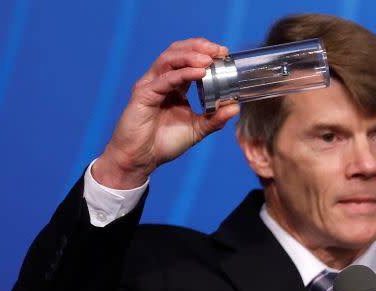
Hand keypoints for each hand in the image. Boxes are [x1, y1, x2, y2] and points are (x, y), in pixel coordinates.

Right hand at [93, 38, 240, 188]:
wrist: (140, 160)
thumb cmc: (163, 143)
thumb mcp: (196, 129)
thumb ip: (215, 118)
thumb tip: (235, 107)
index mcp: (173, 85)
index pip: (187, 59)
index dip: (205, 51)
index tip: (224, 53)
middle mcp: (160, 81)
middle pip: (177, 51)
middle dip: (198, 47)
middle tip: (219, 50)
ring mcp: (150, 85)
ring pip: (168, 60)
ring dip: (190, 55)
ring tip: (209, 58)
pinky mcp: (143, 94)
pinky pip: (164, 79)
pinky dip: (182, 73)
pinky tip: (199, 73)